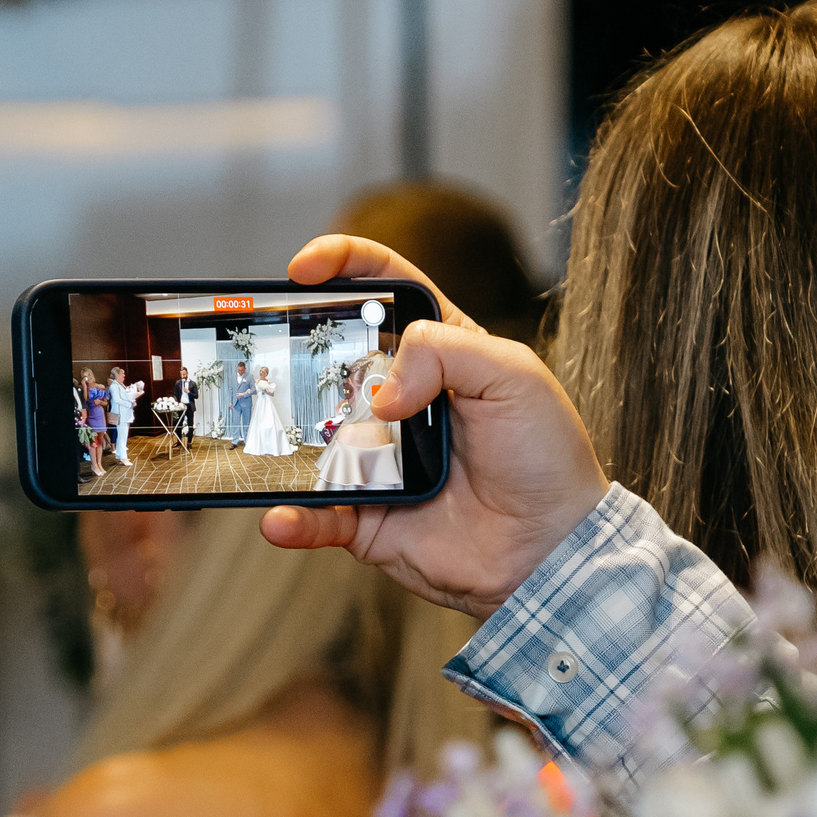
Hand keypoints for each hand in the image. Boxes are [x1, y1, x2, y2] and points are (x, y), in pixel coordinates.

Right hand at [263, 237, 606, 620]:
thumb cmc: (548, 458)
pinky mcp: (369, 515)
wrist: (552, 551)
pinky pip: (318, 514)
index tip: (304, 269)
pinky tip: (283, 516)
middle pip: (330, 358)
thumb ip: (445, 351)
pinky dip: (295, 517)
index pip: (383, 288)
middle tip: (268, 351)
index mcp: (441, 352)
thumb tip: (381, 392)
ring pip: (311, 435)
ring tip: (264, 433)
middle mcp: (403, 400)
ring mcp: (380, 458)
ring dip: (282, 433)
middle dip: (293, 348)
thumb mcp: (515, 376)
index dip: (343, 266)